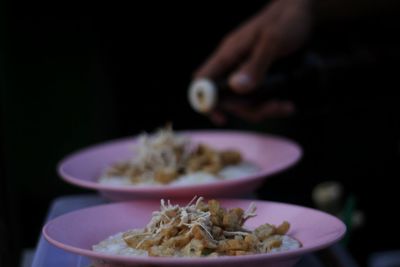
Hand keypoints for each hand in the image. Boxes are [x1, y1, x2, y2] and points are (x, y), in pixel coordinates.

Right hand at [194, 0, 312, 123]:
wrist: (301, 11)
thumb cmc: (286, 19)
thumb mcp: (273, 41)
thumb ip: (255, 64)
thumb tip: (237, 87)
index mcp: (228, 53)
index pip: (203, 80)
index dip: (205, 100)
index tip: (221, 117)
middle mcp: (233, 65)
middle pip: (226, 98)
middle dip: (247, 109)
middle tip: (273, 108)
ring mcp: (245, 71)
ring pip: (244, 100)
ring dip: (263, 109)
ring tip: (286, 106)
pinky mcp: (258, 75)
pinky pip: (256, 96)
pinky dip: (269, 103)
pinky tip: (285, 102)